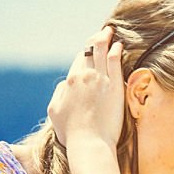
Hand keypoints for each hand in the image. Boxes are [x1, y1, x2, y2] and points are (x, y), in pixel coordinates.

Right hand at [47, 26, 124, 148]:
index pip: (78, 60)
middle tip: (103, 32)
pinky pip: (115, 61)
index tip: (90, 49)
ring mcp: (100, 80)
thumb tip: (64, 84)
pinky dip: (116, 50)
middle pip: (89, 51)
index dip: (85, 53)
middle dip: (95, 40)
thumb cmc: (71, 132)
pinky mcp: (115, 86)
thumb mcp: (55, 111)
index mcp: (69, 81)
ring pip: (101, 51)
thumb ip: (59, 94)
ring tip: (110, 31)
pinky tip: (119, 45)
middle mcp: (84, 76)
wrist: (89, 142)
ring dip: (105, 38)